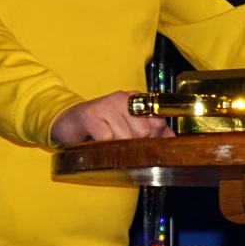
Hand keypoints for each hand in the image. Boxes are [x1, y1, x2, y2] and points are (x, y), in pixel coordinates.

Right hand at [51, 91, 173, 145]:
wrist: (69, 123)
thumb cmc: (102, 128)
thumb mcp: (131, 129)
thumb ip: (155, 134)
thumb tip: (174, 143)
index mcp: (137, 100)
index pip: (159, 122)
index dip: (153, 139)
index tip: (142, 144)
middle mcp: (123, 98)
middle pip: (144, 132)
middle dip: (134, 145)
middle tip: (119, 144)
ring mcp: (106, 104)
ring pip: (126, 137)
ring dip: (116, 147)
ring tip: (106, 143)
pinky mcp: (91, 114)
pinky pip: (107, 138)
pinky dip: (102, 146)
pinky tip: (96, 142)